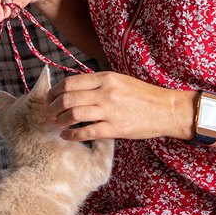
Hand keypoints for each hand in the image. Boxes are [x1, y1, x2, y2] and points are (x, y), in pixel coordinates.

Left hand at [44, 72, 195, 140]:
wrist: (166, 109)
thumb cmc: (142, 95)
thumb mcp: (119, 80)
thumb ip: (98, 83)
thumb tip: (74, 88)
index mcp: (106, 78)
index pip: (71, 82)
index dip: (55, 91)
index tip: (49, 98)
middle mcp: (106, 92)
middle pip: (68, 98)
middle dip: (54, 107)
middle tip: (50, 112)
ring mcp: (110, 111)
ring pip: (74, 115)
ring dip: (61, 120)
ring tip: (58, 124)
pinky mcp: (116, 129)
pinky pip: (87, 133)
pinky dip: (72, 135)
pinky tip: (67, 136)